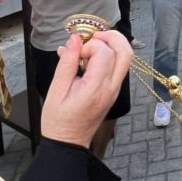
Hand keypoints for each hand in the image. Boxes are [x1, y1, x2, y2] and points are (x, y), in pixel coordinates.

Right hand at [40, 31, 132, 147]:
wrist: (68, 143)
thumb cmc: (58, 120)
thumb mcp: (55, 90)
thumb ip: (66, 63)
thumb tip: (74, 39)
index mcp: (96, 88)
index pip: (105, 53)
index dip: (91, 45)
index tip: (76, 52)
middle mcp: (111, 88)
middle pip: (125, 52)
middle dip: (111, 37)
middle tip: (92, 37)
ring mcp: (115, 90)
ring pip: (125, 58)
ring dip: (111, 45)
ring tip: (90, 47)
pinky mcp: (113, 91)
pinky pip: (118, 67)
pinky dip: (108, 56)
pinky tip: (89, 59)